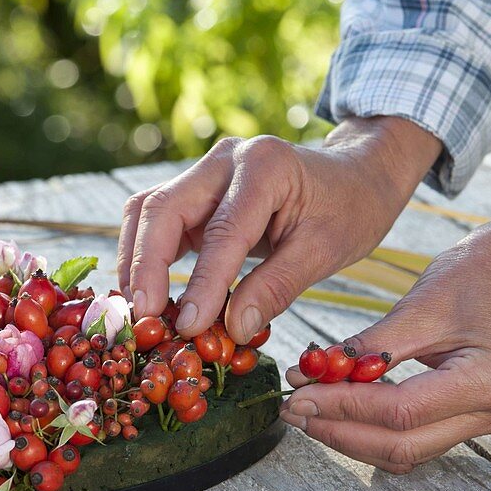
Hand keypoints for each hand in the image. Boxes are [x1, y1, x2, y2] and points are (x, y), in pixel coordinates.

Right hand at [117, 117, 440, 342]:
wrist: (354, 176)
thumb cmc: (348, 208)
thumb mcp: (326, 250)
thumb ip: (277, 288)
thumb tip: (234, 330)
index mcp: (265, 166)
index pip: (222, 231)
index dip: (202, 283)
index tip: (190, 327)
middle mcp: (224, 160)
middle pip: (163, 208)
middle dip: (147, 266)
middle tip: (146, 317)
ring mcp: (204, 172)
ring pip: (147, 210)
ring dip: (135, 260)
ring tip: (139, 309)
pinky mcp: (194, 192)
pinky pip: (154, 219)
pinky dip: (143, 255)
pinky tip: (146, 291)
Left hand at [280, 198, 490, 472]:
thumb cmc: (478, 275)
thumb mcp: (417, 306)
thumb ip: (365, 348)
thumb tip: (309, 375)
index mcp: (488, 382)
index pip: (399, 412)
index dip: (342, 408)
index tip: (298, 396)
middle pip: (400, 445)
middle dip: (339, 431)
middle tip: (293, 410)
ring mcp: (486, 421)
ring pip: (404, 450)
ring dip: (351, 435)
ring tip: (307, 411)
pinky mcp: (471, 418)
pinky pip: (414, 438)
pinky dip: (372, 429)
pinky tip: (337, 410)